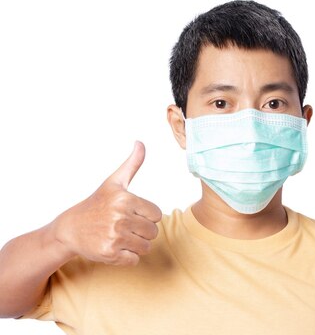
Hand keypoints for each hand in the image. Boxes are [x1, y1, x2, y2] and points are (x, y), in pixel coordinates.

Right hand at [53, 141, 161, 265]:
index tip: (131, 213)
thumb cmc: (97, 204)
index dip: (146, 216)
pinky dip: (127, 257)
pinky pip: (134, 260)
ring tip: (120, 236)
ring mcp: (115, 237)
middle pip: (153, 231)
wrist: (70, 228)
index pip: (156, 214)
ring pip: (146, 246)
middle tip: (124, 226)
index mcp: (125, 199)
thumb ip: (132, 164)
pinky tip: (114, 247)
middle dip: (142, 231)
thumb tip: (140, 143)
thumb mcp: (114, 182)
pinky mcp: (110, 254)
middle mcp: (120, 217)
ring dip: (136, 244)